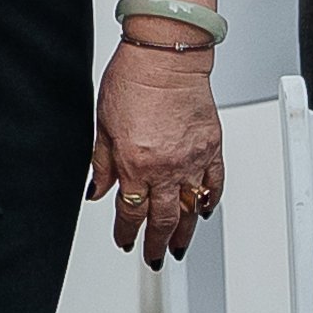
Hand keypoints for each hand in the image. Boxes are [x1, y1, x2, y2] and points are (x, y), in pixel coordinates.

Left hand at [89, 33, 221, 258]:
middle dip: (156, 243)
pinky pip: (214, 183)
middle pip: (162, 219)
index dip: (126, 232)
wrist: (166, 57)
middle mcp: (165, 167)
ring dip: (184, 232)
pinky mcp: (212, 147)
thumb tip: (98, 191)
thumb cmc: (132, 80)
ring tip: (180, 246)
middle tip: (155, 256)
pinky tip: (203, 211)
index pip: (130, 211)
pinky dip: (209, 201)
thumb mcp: (103, 124)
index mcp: (134, 163)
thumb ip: (102, 162)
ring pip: (190, 209)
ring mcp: (192, 159)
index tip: (124, 241)